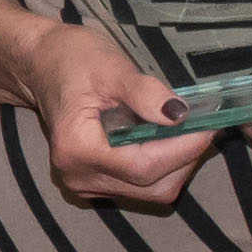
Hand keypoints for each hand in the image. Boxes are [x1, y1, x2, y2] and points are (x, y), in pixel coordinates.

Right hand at [19, 13, 218, 209]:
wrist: (42, 66)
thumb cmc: (72, 60)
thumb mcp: (111, 68)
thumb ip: (145, 94)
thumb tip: (180, 115)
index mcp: (77, 148)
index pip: (144, 166)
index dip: (183, 149)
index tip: (210, 125)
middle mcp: (79, 176)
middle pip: (152, 186)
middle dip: (185, 158)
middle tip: (204, 125)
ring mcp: (86, 185)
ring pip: (151, 191)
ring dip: (177, 164)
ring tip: (187, 130)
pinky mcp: (96, 184)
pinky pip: (142, 187)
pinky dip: (163, 167)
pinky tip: (167, 139)